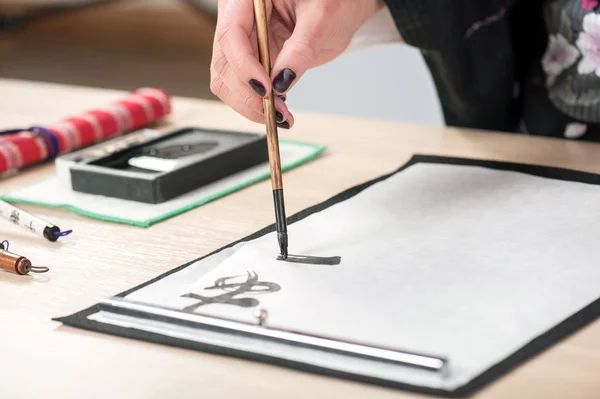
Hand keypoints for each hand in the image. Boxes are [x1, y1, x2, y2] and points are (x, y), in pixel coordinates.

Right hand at [210, 0, 382, 127]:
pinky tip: (277, 107)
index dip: (244, 65)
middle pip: (224, 60)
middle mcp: (238, 16)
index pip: (231, 33)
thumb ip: (300, 49)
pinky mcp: (249, 58)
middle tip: (275, 112)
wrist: (338, 8)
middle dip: (246, 92)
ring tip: (280, 115)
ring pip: (226, 77)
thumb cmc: (333, 1)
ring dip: (248, 103)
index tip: (265, 90)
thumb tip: (281, 81)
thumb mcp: (321, 20)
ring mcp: (241, 38)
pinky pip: (240, 84)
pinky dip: (254, 102)